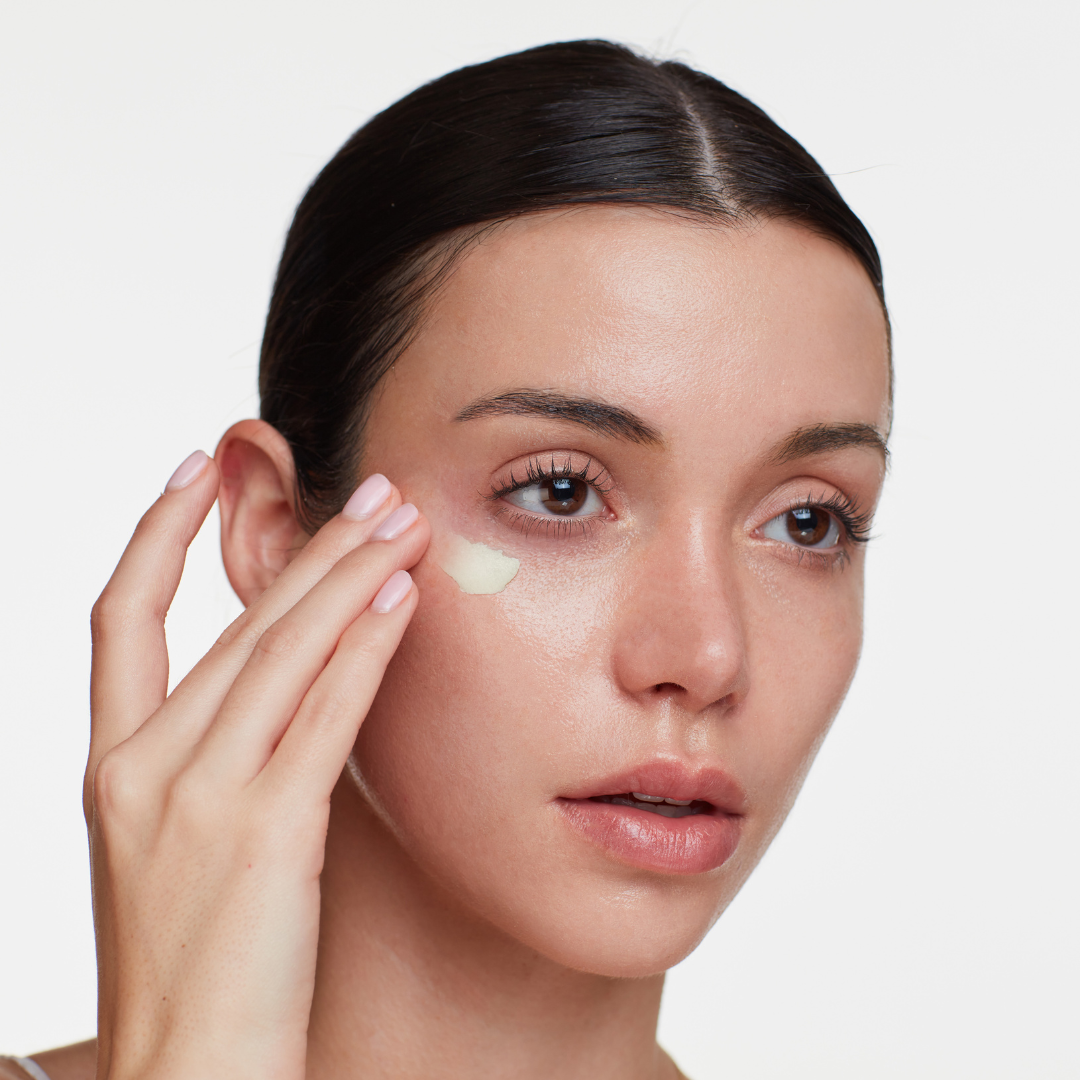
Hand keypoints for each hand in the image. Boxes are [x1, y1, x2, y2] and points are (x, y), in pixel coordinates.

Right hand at [85, 451, 428, 1079]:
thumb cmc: (198, 966)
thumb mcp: (182, 844)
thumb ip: (223, 758)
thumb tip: (299, 682)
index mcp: (109, 768)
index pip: (116, 619)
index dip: (153, 535)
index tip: (194, 468)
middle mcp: (141, 769)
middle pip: (232, 624)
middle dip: (306, 547)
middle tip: (371, 491)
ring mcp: (196, 800)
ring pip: (279, 653)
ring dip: (346, 577)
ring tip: (400, 521)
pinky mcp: (261, 836)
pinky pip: (321, 716)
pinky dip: (363, 650)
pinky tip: (400, 599)